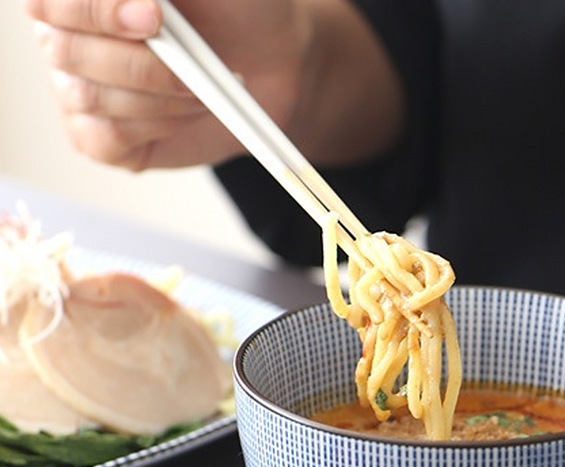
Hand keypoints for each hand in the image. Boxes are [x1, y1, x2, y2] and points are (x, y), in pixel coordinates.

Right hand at [25, 0, 401, 169]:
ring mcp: (80, 81)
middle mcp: (71, 26)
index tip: (157, 13)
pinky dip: (147, 135)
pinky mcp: (103, 136)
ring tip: (204, 87)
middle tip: (199, 62)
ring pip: (92, 96)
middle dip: (147, 61)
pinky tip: (180, 118)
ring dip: (162, 99)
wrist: (283, 71)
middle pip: (65, 46)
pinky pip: (102, 141)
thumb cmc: (258, 13)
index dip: (95, 3)